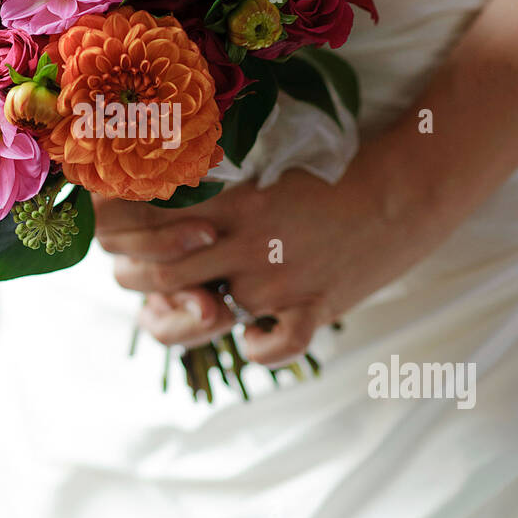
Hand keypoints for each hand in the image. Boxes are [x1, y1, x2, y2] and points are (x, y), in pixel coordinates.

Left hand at [94, 138, 445, 365]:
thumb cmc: (334, 169)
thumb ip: (220, 189)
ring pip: (205, 314)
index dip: (117, 237)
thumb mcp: (267, 168)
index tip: (114, 236)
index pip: (145, 228)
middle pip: (156, 277)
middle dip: (133, 277)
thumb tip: (170, 197)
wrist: (403, 189)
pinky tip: (254, 329)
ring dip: (190, 311)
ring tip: (192, 297)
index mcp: (228, 207)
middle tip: (133, 272)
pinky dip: (254, 345)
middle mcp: (243, 248)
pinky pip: (266, 348)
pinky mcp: (313, 310)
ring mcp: (277, 284)